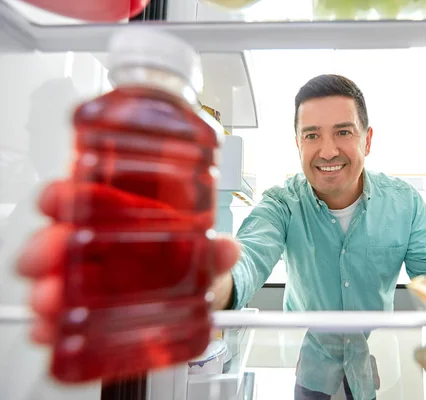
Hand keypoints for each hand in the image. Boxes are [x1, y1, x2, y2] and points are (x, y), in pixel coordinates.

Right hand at [17, 180, 239, 345]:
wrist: (201, 295)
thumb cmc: (192, 260)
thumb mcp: (206, 250)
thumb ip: (217, 250)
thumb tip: (228, 248)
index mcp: (123, 216)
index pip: (84, 197)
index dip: (64, 195)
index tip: (57, 200)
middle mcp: (101, 244)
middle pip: (61, 237)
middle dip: (47, 247)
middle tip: (44, 259)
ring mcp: (93, 278)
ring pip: (57, 277)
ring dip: (47, 288)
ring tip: (50, 299)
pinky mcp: (90, 311)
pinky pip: (64, 317)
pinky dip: (52, 325)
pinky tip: (50, 331)